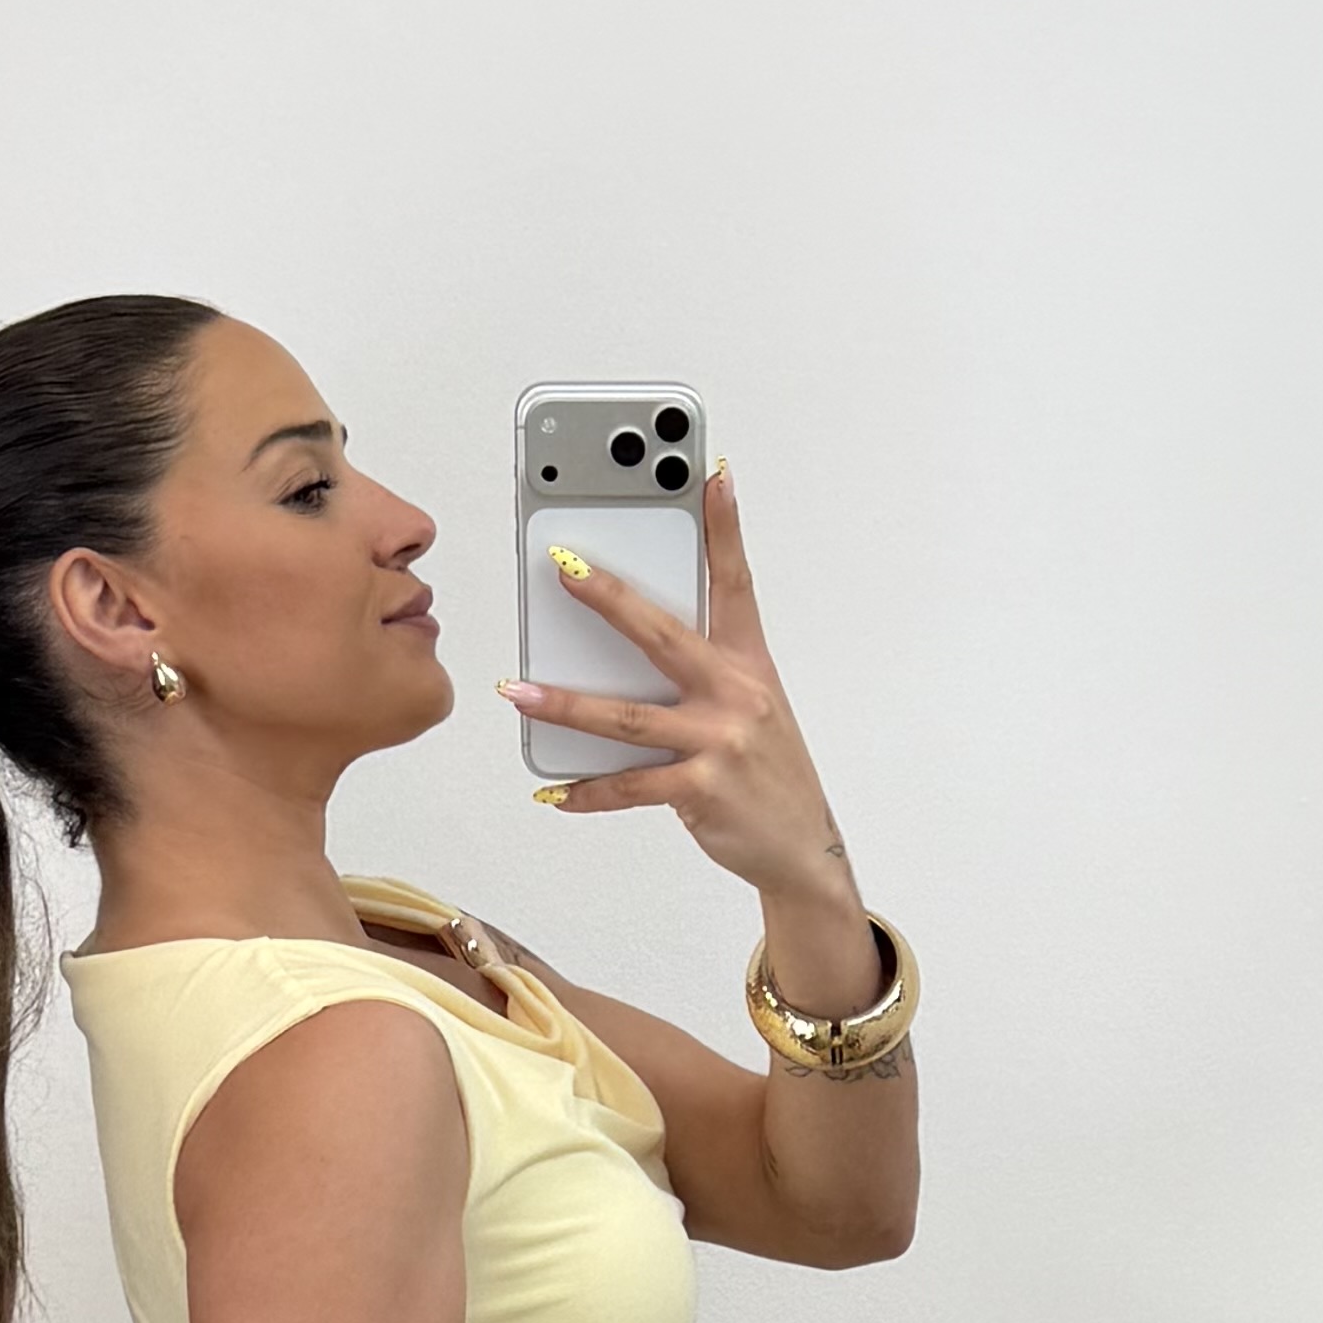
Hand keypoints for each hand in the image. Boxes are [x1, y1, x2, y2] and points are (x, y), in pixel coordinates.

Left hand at [499, 471, 863, 932]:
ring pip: (629, 716)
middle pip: (662, 635)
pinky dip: (588, 791)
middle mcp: (738, 694)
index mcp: (749, 664)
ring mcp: (721, 742)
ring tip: (519, 692)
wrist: (802, 848)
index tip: (712, 474)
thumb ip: (699, 674)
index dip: (725, 526)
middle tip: (563, 567)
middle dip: (610, 597)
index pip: (735, 582)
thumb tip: (623, 655)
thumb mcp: (750, 709)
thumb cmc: (766, 772)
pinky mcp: (703, 790)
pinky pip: (631, 786)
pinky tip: (555, 791)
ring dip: (567, 705)